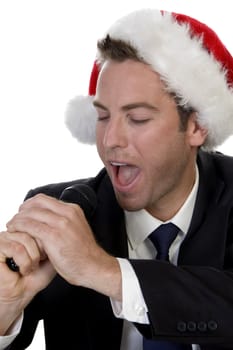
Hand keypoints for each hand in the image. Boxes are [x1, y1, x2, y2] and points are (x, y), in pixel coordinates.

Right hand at [0, 230, 54, 334]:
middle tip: (37, 263)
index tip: (44, 255)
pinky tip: (23, 270)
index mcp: (27, 229)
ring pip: (25, 239)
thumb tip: (54, 225)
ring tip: (30, 267)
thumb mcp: (52, 253)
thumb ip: (53, 237)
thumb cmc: (34, 276)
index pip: (40, 223)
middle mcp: (15, 230)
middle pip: (33, 229)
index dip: (45, 241)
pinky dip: (24, 262)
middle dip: (40, 250)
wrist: (22, 293)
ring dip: (32, 258)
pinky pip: (16, 248)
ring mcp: (4, 237)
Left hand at [7, 194, 121, 299]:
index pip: (45, 199)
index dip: (30, 204)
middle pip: (37, 202)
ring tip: (12, 226)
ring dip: (17, 219)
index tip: (24, 212)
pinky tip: (14, 231)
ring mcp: (61, 223)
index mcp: (73, 210)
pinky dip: (18, 227)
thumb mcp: (76, 229)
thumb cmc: (83, 253)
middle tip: (15, 219)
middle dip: (22, 209)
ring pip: (31, 213)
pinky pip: (30, 226)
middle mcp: (68, 213)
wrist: (94, 266)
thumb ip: (63, 221)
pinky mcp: (54, 235)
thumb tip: (45, 220)